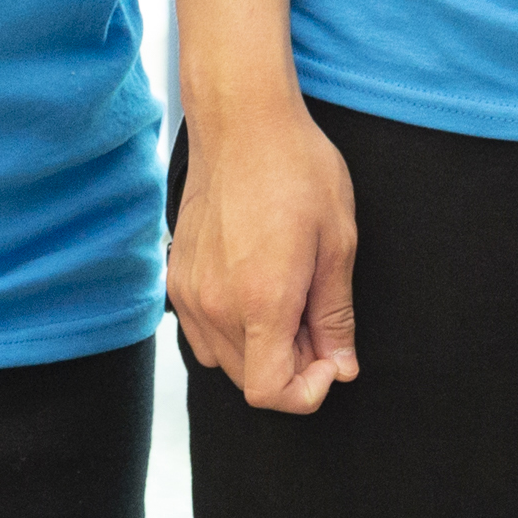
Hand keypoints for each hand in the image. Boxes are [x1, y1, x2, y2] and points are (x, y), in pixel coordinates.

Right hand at [169, 92, 361, 411]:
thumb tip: (342, 367)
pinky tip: (260, 289)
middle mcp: (215, 306)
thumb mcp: (338, 242)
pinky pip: (202, 332)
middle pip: (250, 381)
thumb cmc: (298, 171)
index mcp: (260, 301)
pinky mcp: (175, 277)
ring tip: (294, 299)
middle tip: (321, 321)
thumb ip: (335, 316)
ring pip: (225, 360)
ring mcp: (189, 294)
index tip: (331, 359)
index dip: (307, 392)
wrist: (242, 123)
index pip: (270, 394)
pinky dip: (233, 331)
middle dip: (293, 366)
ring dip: (263, 349)